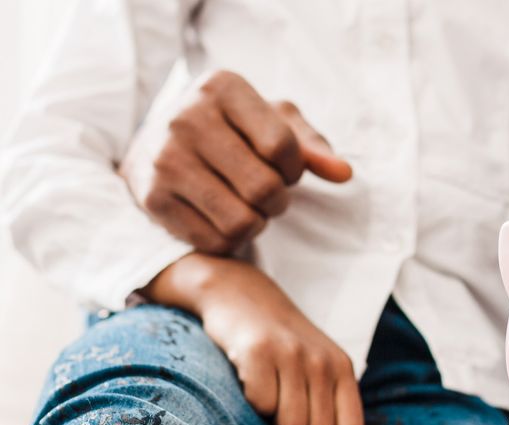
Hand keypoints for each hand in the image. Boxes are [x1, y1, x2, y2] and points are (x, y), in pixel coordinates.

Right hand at [120, 70, 352, 253]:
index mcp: (221, 87)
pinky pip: (216, 242)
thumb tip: (343, 173)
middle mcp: (185, 118)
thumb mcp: (272, 122)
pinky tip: (224, 218)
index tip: (286, 168)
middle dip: (279, 200)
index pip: (282, 146)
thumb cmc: (231, 130)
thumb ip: (311, 146)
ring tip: (249, 207)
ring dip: (258, 223)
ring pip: (242, 222)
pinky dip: (232, 240)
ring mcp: (164, 159)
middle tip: (269, 195)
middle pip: (264, 188)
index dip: (295, 168)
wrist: (155, 143)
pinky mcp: (152, 198)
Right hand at [142, 254, 364, 424]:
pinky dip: (249, 402)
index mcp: (343, 369)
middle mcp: (323, 362)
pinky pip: (260, 406)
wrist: (240, 294)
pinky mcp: (259, 351)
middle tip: (281, 414)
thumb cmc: (280, 345)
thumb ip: (330, 402)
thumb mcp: (318, 366)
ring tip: (267, 393)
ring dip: (271, 421)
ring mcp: (292, 355)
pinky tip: (249, 377)